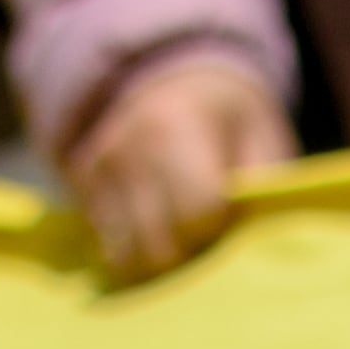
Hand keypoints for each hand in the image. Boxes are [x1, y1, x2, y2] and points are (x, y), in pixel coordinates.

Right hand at [69, 48, 291, 283]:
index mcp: (179, 127)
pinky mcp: (84, 182)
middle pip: (157, 246)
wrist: (183, 83)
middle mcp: (130, 146)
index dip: (217, 231)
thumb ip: (264, 187)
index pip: (196, 214)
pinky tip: (157, 231)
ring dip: (159, 266)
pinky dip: (135, 251)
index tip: (227, 221)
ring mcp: (101, 165)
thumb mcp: (265, 140)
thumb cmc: (235, 124)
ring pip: (127, 257)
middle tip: (209, 240)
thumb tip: (257, 238)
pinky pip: (106, 247)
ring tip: (184, 239)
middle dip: (189, 259)